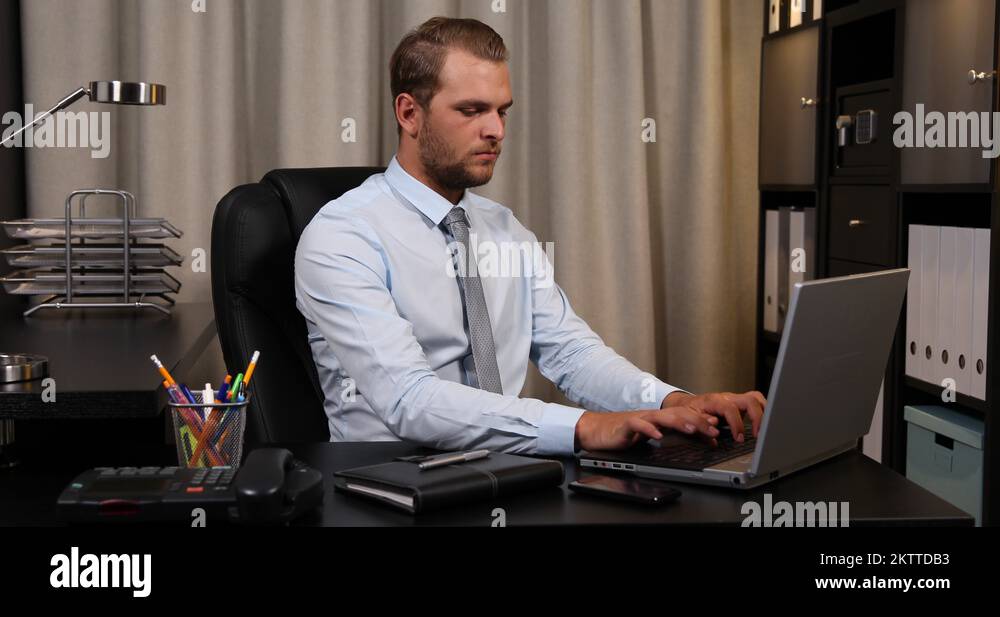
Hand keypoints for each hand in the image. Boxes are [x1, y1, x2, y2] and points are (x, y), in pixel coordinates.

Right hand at [574, 408, 720, 451]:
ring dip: (678, 422)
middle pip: (677, 414)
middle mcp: (652, 416)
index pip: (684, 416)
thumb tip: (698, 440)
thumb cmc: (625, 434)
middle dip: (696, 420)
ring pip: (662, 417)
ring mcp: (640, 419)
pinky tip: (658, 436)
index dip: (701, 420)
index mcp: (660, 419)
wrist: (598, 430)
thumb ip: (674, 437)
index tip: (717, 427)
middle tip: (712, 429)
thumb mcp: (654, 436)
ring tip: (691, 428)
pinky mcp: (626, 425)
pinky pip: (638, 426)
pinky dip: (649, 430)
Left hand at [662, 390, 766, 441]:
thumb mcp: (689, 418)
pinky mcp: (739, 403)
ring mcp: (734, 399)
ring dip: (763, 413)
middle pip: (750, 400)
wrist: (687, 404)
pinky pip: (755, 402)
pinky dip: (761, 411)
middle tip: (758, 435)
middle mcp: (727, 397)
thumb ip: (701, 424)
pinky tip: (762, 424)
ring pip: (755, 398)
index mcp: (714, 400)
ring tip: (764, 429)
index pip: (731, 409)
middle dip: (757, 418)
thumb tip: (713, 430)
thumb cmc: (689, 411)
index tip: (739, 439)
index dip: (737, 424)